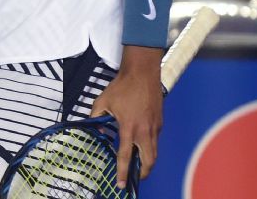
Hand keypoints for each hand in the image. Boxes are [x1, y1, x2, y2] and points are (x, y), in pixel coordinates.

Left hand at [90, 46, 163, 186]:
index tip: (122, 184)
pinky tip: (141, 146)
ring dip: (147, 162)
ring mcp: (154, 127)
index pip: (126, 156)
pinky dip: (149, 147)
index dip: (123, 172)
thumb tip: (96, 129)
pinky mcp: (159, 122)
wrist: (142, 73)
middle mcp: (144, 130)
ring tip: (138, 167)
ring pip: (154, 152)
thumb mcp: (102, 101)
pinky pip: (155, 140)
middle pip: (148, 161)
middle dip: (142, 173)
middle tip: (134, 178)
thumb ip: (96, 117)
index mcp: (129, 127)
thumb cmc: (121, 87)